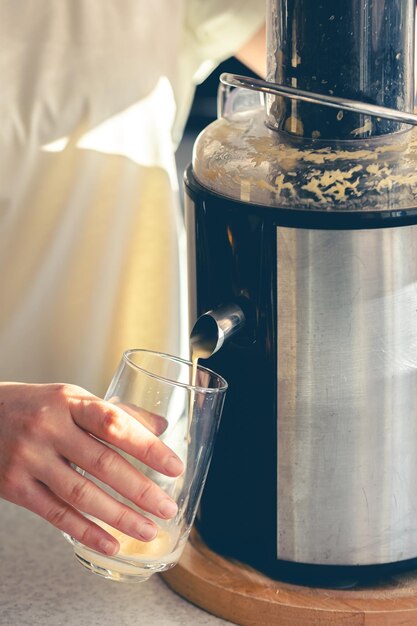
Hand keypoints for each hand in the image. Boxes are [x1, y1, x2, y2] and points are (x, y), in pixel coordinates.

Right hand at [0, 382, 183, 555]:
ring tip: (148, 530)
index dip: (147, 446)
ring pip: (81, 494)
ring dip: (119, 517)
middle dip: (140, 490)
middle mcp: (49, 427)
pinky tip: (111, 543)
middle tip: (167, 508)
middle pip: (102, 463)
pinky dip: (86, 532)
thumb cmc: (37, 407)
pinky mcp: (14, 486)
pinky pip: (56, 514)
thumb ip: (116, 413)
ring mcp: (29, 458)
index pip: (114, 423)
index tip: (174, 467)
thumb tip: (160, 428)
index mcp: (70, 401)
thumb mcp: (74, 399)